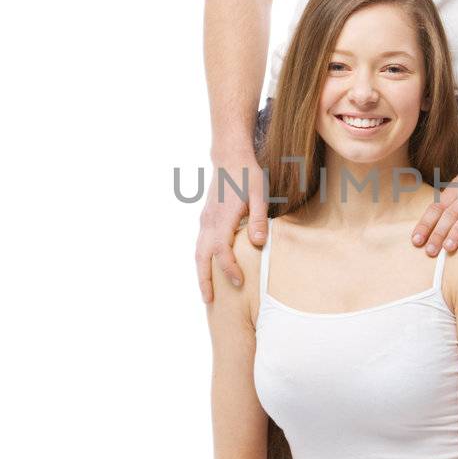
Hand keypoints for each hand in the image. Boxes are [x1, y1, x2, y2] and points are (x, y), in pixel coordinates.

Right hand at [195, 141, 268, 302]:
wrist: (230, 157)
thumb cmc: (248, 175)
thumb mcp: (260, 194)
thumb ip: (260, 219)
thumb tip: (259, 244)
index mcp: (222, 218)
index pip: (221, 251)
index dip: (229, 269)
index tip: (239, 282)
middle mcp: (209, 222)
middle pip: (201, 258)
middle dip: (204, 280)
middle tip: (209, 302)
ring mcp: (205, 221)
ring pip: (197, 252)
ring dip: (200, 273)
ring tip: (206, 293)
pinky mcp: (206, 219)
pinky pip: (200, 245)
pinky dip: (201, 261)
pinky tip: (207, 269)